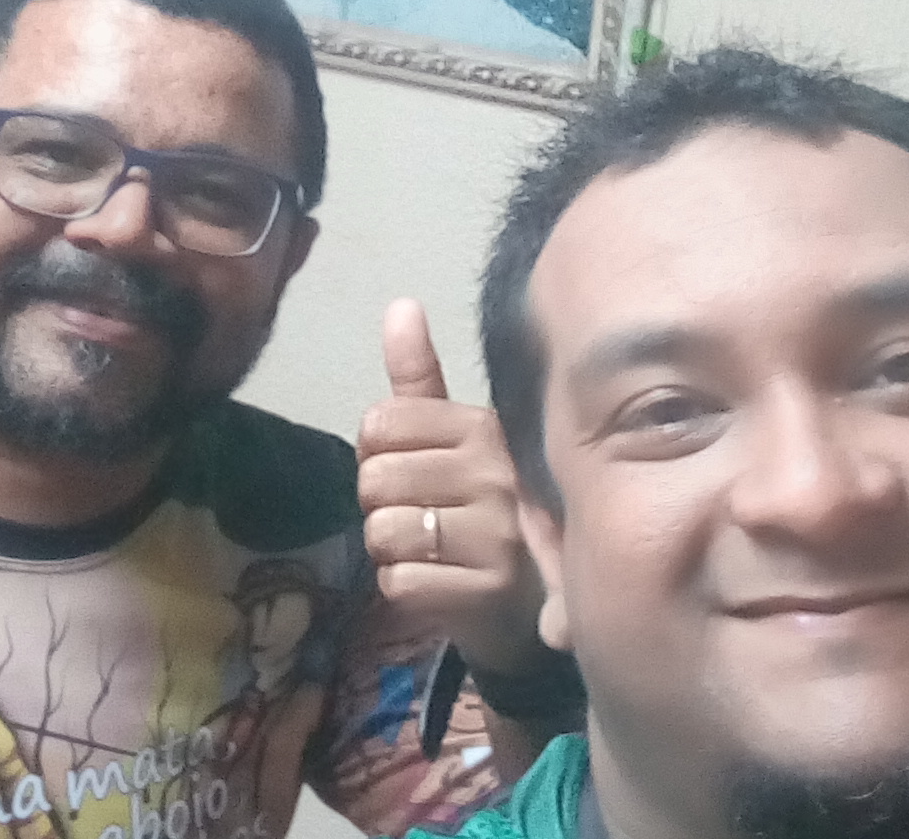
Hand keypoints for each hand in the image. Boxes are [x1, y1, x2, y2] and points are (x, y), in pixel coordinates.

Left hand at [357, 297, 548, 677]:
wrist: (534, 605)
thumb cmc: (485, 512)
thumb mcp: (457, 439)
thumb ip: (421, 378)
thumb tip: (400, 303)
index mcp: (484, 428)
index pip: (379, 424)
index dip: (376, 453)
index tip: (410, 470)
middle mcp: (495, 473)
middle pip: (375, 480)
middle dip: (380, 505)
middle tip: (420, 516)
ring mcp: (497, 535)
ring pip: (382, 532)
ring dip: (391, 550)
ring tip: (429, 550)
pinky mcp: (487, 592)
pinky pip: (398, 581)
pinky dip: (406, 587)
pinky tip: (439, 583)